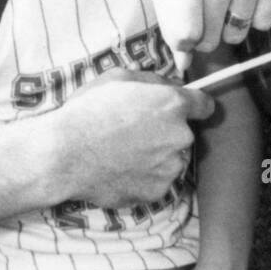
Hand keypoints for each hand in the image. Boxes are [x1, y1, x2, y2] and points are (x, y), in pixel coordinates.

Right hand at [50, 71, 212, 207]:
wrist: (66, 154)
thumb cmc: (88, 111)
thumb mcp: (119, 77)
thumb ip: (152, 81)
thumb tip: (168, 85)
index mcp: (173, 105)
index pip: (205, 105)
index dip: (195, 106)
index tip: (187, 109)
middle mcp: (180, 137)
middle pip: (183, 134)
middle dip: (166, 132)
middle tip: (135, 131)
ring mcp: (170, 168)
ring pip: (171, 160)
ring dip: (156, 156)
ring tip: (123, 152)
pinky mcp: (157, 192)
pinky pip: (156, 181)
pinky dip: (143, 177)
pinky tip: (119, 168)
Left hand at [151, 0, 270, 61]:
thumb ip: (171, 25)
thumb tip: (184, 65)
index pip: (186, 35)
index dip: (184, 41)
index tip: (186, 29)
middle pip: (211, 41)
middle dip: (206, 33)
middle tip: (205, 7)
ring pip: (238, 35)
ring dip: (230, 25)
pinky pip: (265, 23)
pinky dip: (255, 16)